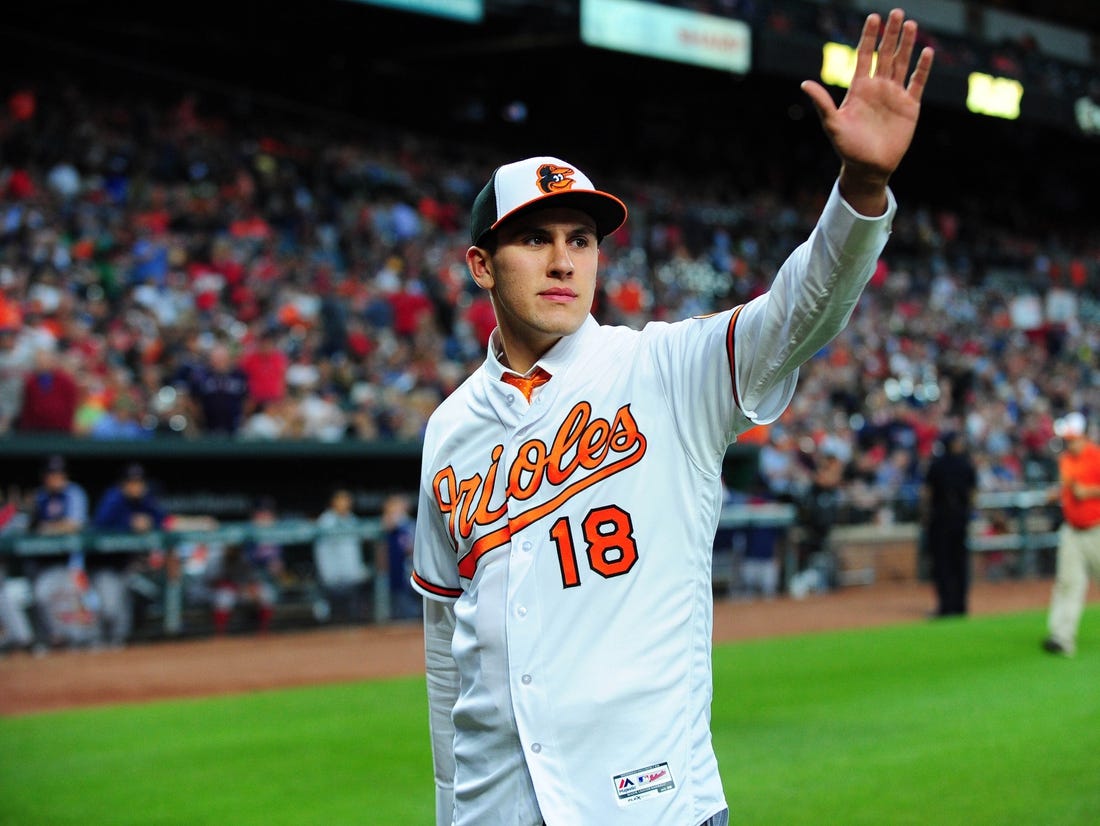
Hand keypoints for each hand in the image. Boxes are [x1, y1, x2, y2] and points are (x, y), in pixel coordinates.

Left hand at [801, 8, 933, 212]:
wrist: (868, 168)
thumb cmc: (847, 148)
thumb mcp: (832, 124)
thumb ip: (822, 103)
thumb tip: (804, 83)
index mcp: (859, 89)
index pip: (863, 56)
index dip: (868, 37)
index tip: (873, 17)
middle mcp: (877, 88)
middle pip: (885, 55)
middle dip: (890, 34)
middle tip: (897, 12)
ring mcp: (894, 96)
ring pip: (902, 64)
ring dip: (907, 45)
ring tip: (911, 24)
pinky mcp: (909, 107)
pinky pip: (917, 83)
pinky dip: (922, 69)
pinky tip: (927, 52)